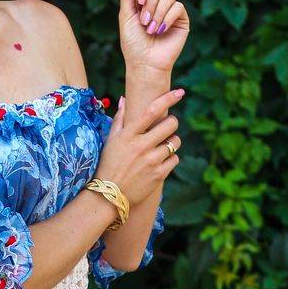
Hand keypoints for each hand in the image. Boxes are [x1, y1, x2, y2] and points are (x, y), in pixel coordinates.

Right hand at [92, 88, 183, 208]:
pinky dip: (170, 159)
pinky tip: (160, 162)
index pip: (152, 110)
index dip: (168, 99)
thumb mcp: (110, 141)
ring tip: (162, 147)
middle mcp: (141, 146)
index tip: (180, 92)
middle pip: (171, 124)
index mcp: (129, 135)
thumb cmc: (108, 165)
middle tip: (166, 128)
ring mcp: (151, 161)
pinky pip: (175, 159)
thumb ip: (120, 119)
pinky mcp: (158, 175)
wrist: (108, 196)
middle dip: (171, 124)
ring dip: (172, 142)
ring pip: (175, 142)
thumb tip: (124, 99)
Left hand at [119, 0, 189, 71]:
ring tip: (151, 30)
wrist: (145, 63)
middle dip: (149, 4)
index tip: (138, 1)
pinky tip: (161, 31)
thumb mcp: (125, 15)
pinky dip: (167, 18)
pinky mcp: (181, 19)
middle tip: (144, 22)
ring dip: (157, 13)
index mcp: (142, 0)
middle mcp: (157, 2)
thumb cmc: (133, 43)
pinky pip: (177, 7)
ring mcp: (170, 10)